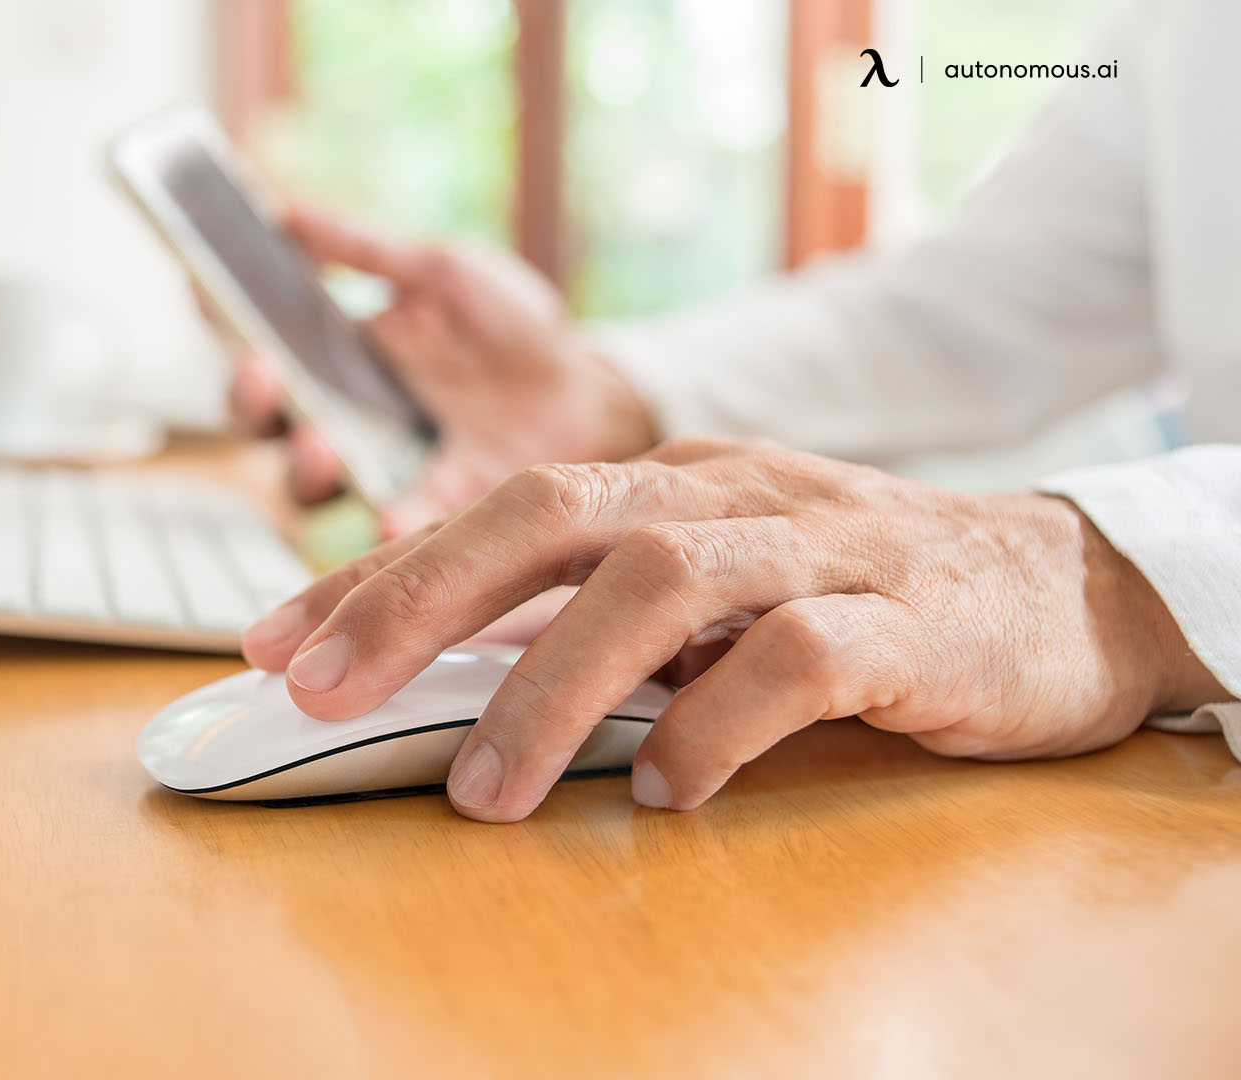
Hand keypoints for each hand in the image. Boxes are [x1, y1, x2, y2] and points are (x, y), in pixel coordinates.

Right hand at [220, 205, 656, 534]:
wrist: (591, 387)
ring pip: (317, 483)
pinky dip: (395, 520)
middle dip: (255, 402)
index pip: (259, 355)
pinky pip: (407, 521)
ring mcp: (390, 468)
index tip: (207, 298)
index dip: (224, 330)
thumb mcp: (440, 271)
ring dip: (308, 465)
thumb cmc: (510, 329)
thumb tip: (284, 211)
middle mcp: (347, 423)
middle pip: (270, 425)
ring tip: (319, 445)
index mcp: (337, 364)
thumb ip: (365, 251)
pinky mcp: (446, 506)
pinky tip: (390, 514)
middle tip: (261, 375)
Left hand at [241, 439, 1226, 820]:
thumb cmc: (850, 592)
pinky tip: (669, 792)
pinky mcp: (906, 621)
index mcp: (664, 481)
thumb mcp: (706, 587)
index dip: (376, 574)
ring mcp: (819, 546)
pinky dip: (718, 725)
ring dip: (553, 687)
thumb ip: (589, 616)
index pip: (493, 511)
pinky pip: (799, 660)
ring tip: (483, 790)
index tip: (273, 642)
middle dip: (419, 600)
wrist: (1060, 589)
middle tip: (322, 690)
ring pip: (664, 583)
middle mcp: (725, 493)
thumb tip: (438, 674)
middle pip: (551, 512)